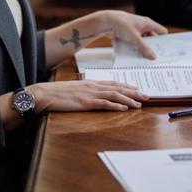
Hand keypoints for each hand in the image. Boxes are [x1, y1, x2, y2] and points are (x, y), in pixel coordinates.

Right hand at [31, 80, 147, 111]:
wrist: (44, 93)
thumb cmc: (57, 93)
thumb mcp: (74, 89)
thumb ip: (86, 91)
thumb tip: (94, 95)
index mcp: (90, 82)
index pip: (113, 83)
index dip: (126, 85)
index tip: (137, 88)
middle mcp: (93, 86)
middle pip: (118, 87)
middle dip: (133, 92)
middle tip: (147, 95)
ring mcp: (89, 94)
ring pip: (114, 95)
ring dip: (128, 99)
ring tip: (139, 103)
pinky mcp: (85, 102)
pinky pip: (104, 103)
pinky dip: (116, 105)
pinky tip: (124, 108)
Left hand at [100, 10, 166, 59]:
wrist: (105, 22)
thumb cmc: (121, 24)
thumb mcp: (135, 38)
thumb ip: (144, 48)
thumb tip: (153, 56)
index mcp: (147, 23)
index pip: (161, 32)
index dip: (165, 40)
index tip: (166, 51)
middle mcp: (143, 27)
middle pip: (152, 39)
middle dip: (153, 47)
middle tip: (156, 58)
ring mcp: (135, 31)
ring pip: (143, 42)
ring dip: (143, 49)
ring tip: (146, 60)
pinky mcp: (128, 35)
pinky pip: (135, 43)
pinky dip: (135, 49)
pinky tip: (135, 57)